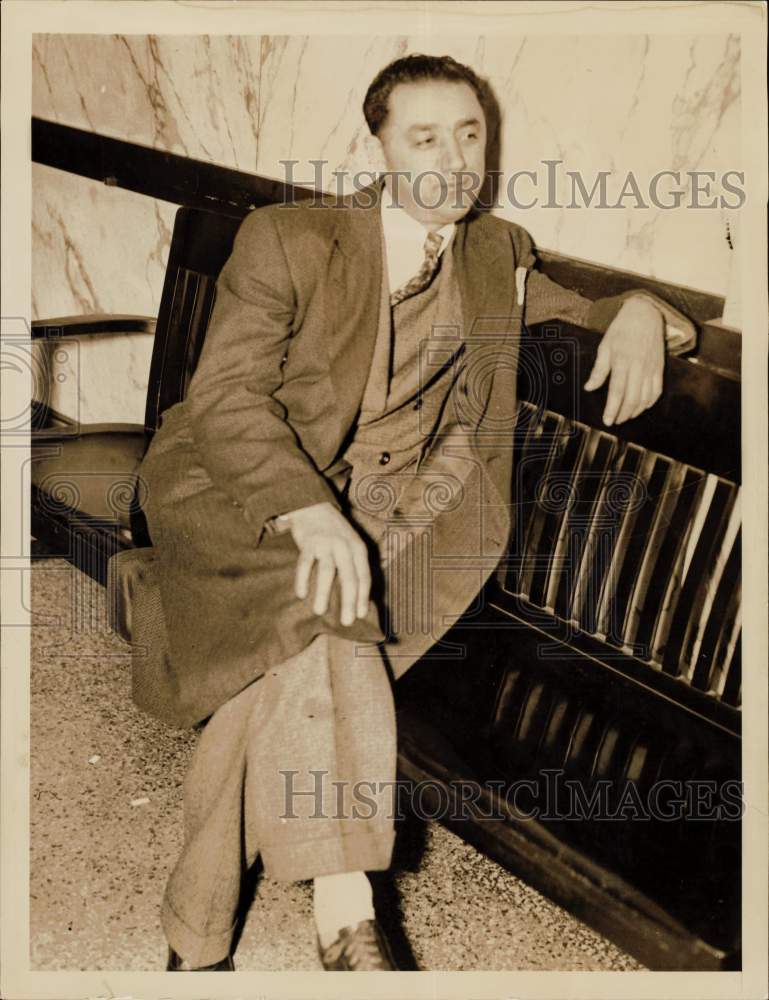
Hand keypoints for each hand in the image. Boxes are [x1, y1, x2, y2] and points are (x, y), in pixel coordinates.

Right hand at [280, 502, 370, 626]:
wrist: (313, 505)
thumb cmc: (333, 531)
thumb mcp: (350, 543)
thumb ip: (353, 564)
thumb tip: (356, 596)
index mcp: (358, 548)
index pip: (364, 576)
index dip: (363, 597)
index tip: (361, 615)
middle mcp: (344, 546)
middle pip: (349, 577)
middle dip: (349, 601)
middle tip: (346, 621)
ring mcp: (326, 543)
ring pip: (327, 572)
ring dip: (323, 593)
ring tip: (319, 611)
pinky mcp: (308, 542)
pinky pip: (305, 564)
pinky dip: (303, 579)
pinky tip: (301, 594)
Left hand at [584, 296, 664, 424]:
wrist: (645, 314)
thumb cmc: (622, 330)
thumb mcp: (605, 347)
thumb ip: (598, 370)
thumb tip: (589, 388)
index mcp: (622, 361)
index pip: (617, 391)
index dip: (612, 409)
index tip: (607, 421)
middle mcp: (638, 367)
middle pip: (632, 398)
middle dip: (623, 414)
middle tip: (615, 421)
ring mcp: (651, 368)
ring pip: (646, 398)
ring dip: (636, 411)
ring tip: (626, 416)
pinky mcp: (660, 368)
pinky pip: (657, 390)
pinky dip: (649, 402)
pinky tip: (642, 407)